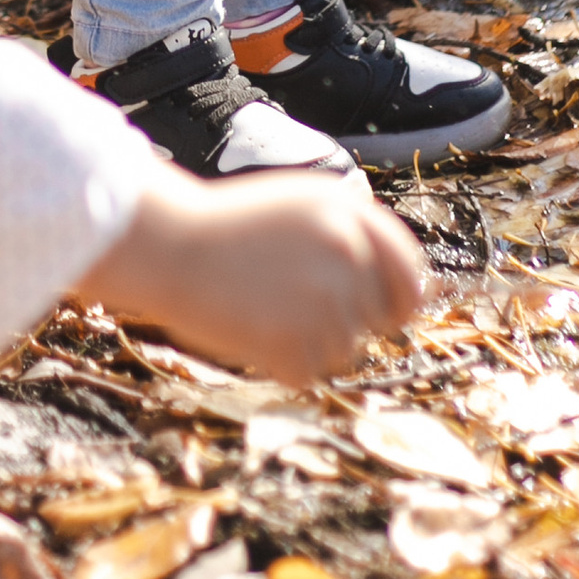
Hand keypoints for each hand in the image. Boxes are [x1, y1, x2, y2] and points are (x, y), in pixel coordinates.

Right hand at [76, 163, 429, 386]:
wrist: (169, 246)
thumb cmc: (230, 227)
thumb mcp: (301, 205)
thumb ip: (353, 235)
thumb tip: (405, 286)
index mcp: (350, 214)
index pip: (409, 270)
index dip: (401, 298)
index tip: (388, 314)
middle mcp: (346, 253)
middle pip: (378, 317)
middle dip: (345, 319)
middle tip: (293, 305)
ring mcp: (324, 299)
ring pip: (345, 350)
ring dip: (311, 343)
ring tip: (264, 310)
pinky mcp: (296, 341)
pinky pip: (310, 373)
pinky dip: (282, 364)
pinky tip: (251, 330)